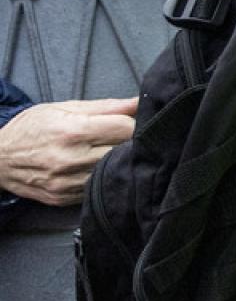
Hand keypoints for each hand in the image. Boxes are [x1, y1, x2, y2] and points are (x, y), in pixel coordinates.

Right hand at [0, 98, 137, 205]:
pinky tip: (91, 167)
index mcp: (72, 131)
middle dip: (127, 142)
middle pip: (123, 151)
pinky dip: (99, 177)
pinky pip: (96, 187)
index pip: (126, 129)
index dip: (132, 123)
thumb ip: (106, 106)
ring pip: (112, 172)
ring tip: (103, 152)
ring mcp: (66, 183)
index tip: (127, 122)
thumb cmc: (31, 127)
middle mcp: (70, 159)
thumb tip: (139, 101)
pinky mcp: (64, 198)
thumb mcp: (64, 107)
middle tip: (118, 137)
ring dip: (114, 162)